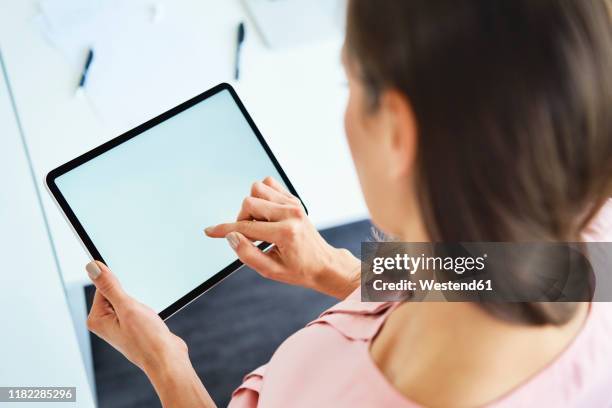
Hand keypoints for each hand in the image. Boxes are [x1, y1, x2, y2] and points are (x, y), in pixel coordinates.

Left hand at [85, 261, 214, 407]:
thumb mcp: (127, 307)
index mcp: (97, 318)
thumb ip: (109, 286)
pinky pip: (137, 308)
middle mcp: (105, 322)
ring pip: (129, 300)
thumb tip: (92, 267)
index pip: (103, 287)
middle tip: (139, 310)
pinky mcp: (132, 326)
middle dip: (131, 295)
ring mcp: (119, 325)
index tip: (130, 297)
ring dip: (140, 303)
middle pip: (115, 292)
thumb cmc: (147, 340)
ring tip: (146, 317)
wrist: (167, 359)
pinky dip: (145, 309)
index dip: (119, 286)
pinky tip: (151, 320)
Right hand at [205, 177, 359, 298]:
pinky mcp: (294, 200)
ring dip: (252, 206)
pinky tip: (266, 214)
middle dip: (242, 218)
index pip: (246, 226)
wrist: (323, 263)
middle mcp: (290, 213)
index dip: (224, 229)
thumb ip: (247, 254)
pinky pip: (269, 185)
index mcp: (285, 232)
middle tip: (252, 236)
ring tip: (260, 224)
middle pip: (249, 202)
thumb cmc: (298, 270)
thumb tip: (231, 236)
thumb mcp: (270, 270)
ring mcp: (294, 204)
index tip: (210, 231)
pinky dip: (262, 197)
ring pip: (258, 189)